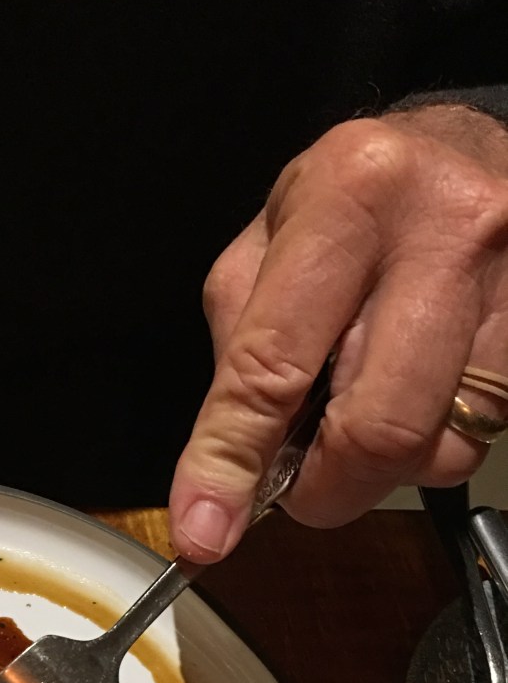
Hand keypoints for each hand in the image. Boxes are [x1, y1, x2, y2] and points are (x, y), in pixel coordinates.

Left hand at [169, 105, 507, 560]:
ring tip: (366, 405)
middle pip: (378, 430)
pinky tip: (420, 393)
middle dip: (325, 488)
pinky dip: (434, 443)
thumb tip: (226, 477)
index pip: (273, 366)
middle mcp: (445, 232)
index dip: (231, 463)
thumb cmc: (357, 203)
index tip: (203, 533)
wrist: (469, 148)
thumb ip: (241, 355)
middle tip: (302, 483)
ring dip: (384, 465)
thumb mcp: (269, 245)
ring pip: (440, 448)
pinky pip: (485, 437)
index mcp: (348, 199)